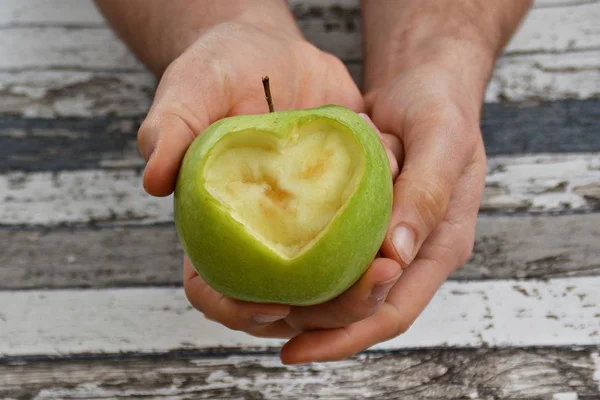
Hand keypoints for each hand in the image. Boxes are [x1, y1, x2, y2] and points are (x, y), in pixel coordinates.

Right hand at [130, 10, 407, 362]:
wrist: (270, 52)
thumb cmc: (217, 73)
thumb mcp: (189, 91)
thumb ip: (169, 130)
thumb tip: (152, 180)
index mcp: (217, 228)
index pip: (216, 290)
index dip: (240, 310)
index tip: (278, 304)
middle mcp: (263, 238)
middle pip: (290, 301)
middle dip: (327, 311)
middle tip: (364, 289)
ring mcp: (305, 226)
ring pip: (333, 281)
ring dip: (365, 287)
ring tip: (391, 266)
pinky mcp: (341, 204)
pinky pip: (363, 234)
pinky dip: (383, 234)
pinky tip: (400, 218)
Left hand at [277, 62, 487, 363]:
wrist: (424, 83)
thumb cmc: (440, 107)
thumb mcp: (442, 140)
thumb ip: (426, 193)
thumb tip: (396, 255)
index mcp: (439, 246)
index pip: (394, 310)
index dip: (349, 334)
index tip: (299, 347)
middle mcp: (413, 254)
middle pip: (362, 311)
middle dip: (317, 326)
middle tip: (262, 326)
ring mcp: (388, 240)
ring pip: (344, 290)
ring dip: (305, 305)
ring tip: (254, 309)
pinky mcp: (364, 223)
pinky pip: (333, 256)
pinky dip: (304, 268)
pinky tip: (267, 269)